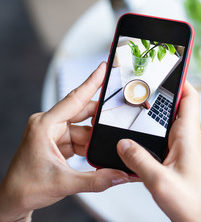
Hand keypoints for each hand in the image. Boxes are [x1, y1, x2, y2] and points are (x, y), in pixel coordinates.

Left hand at [0, 62, 128, 221]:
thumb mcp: (64, 183)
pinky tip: (93, 155)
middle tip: (118, 121)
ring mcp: (53, 133)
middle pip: (83, 113)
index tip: (103, 68)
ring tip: (101, 152)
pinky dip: (88, 146)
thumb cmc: (25, 187)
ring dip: (93, 140)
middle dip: (101, 120)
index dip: (91, 82)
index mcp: (44, 126)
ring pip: (83, 129)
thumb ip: (96, 179)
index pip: (74, 99)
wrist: (13, 200)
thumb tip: (119, 174)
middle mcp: (48, 125)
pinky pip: (79, 138)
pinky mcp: (57, 141)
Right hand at [117, 81, 200, 221]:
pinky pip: (164, 135)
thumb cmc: (190, 203)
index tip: (166, 68)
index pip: (189, 97)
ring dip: (156, 111)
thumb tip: (122, 144)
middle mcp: (187, 138)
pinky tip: (139, 134)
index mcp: (188, 136)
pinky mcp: (177, 157)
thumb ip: (138, 160)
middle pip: (177, 105)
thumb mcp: (159, 181)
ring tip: (137, 104)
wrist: (200, 220)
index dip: (180, 80)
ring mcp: (182, 147)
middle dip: (162, 92)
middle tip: (143, 84)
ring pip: (169, 120)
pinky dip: (153, 129)